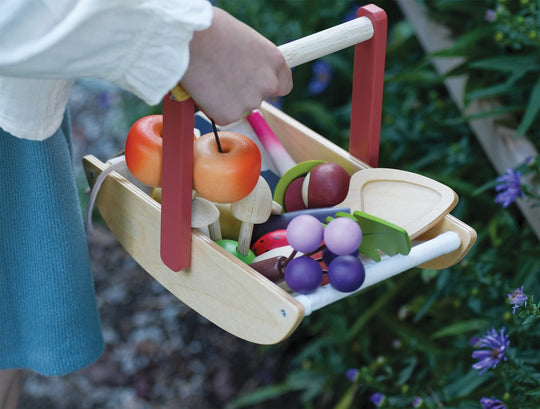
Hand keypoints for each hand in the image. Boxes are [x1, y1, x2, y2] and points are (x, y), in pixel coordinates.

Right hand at [179, 8, 291, 124]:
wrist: (190, 41)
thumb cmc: (211, 30)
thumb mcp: (243, 39)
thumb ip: (251, 58)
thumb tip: (244, 67)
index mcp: (275, 61)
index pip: (283, 85)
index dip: (268, 85)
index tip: (256, 84)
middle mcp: (268, 83)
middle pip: (258, 97)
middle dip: (243, 92)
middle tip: (222, 79)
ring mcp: (250, 102)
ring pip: (239, 107)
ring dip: (227, 100)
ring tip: (209, 78)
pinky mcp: (230, 115)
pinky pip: (221, 115)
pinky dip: (212, 108)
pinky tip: (203, 90)